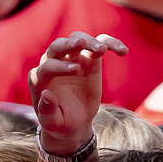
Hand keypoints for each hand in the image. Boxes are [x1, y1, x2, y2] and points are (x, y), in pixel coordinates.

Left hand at [30, 32, 126, 150]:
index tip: (75, 70)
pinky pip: (99, 44)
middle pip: (57, 47)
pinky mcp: (88, 59)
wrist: (73, 120)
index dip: (58, 67)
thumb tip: (47, 94)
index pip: (47, 67)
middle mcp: (53, 63)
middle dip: (68, 44)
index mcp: (40, 79)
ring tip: (102, 50)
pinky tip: (123, 51)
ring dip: (89, 41)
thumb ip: (47, 110)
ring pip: (77, 39)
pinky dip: (109, 44)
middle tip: (81, 43)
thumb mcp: (52, 122)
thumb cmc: (59, 121)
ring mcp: (71, 58)